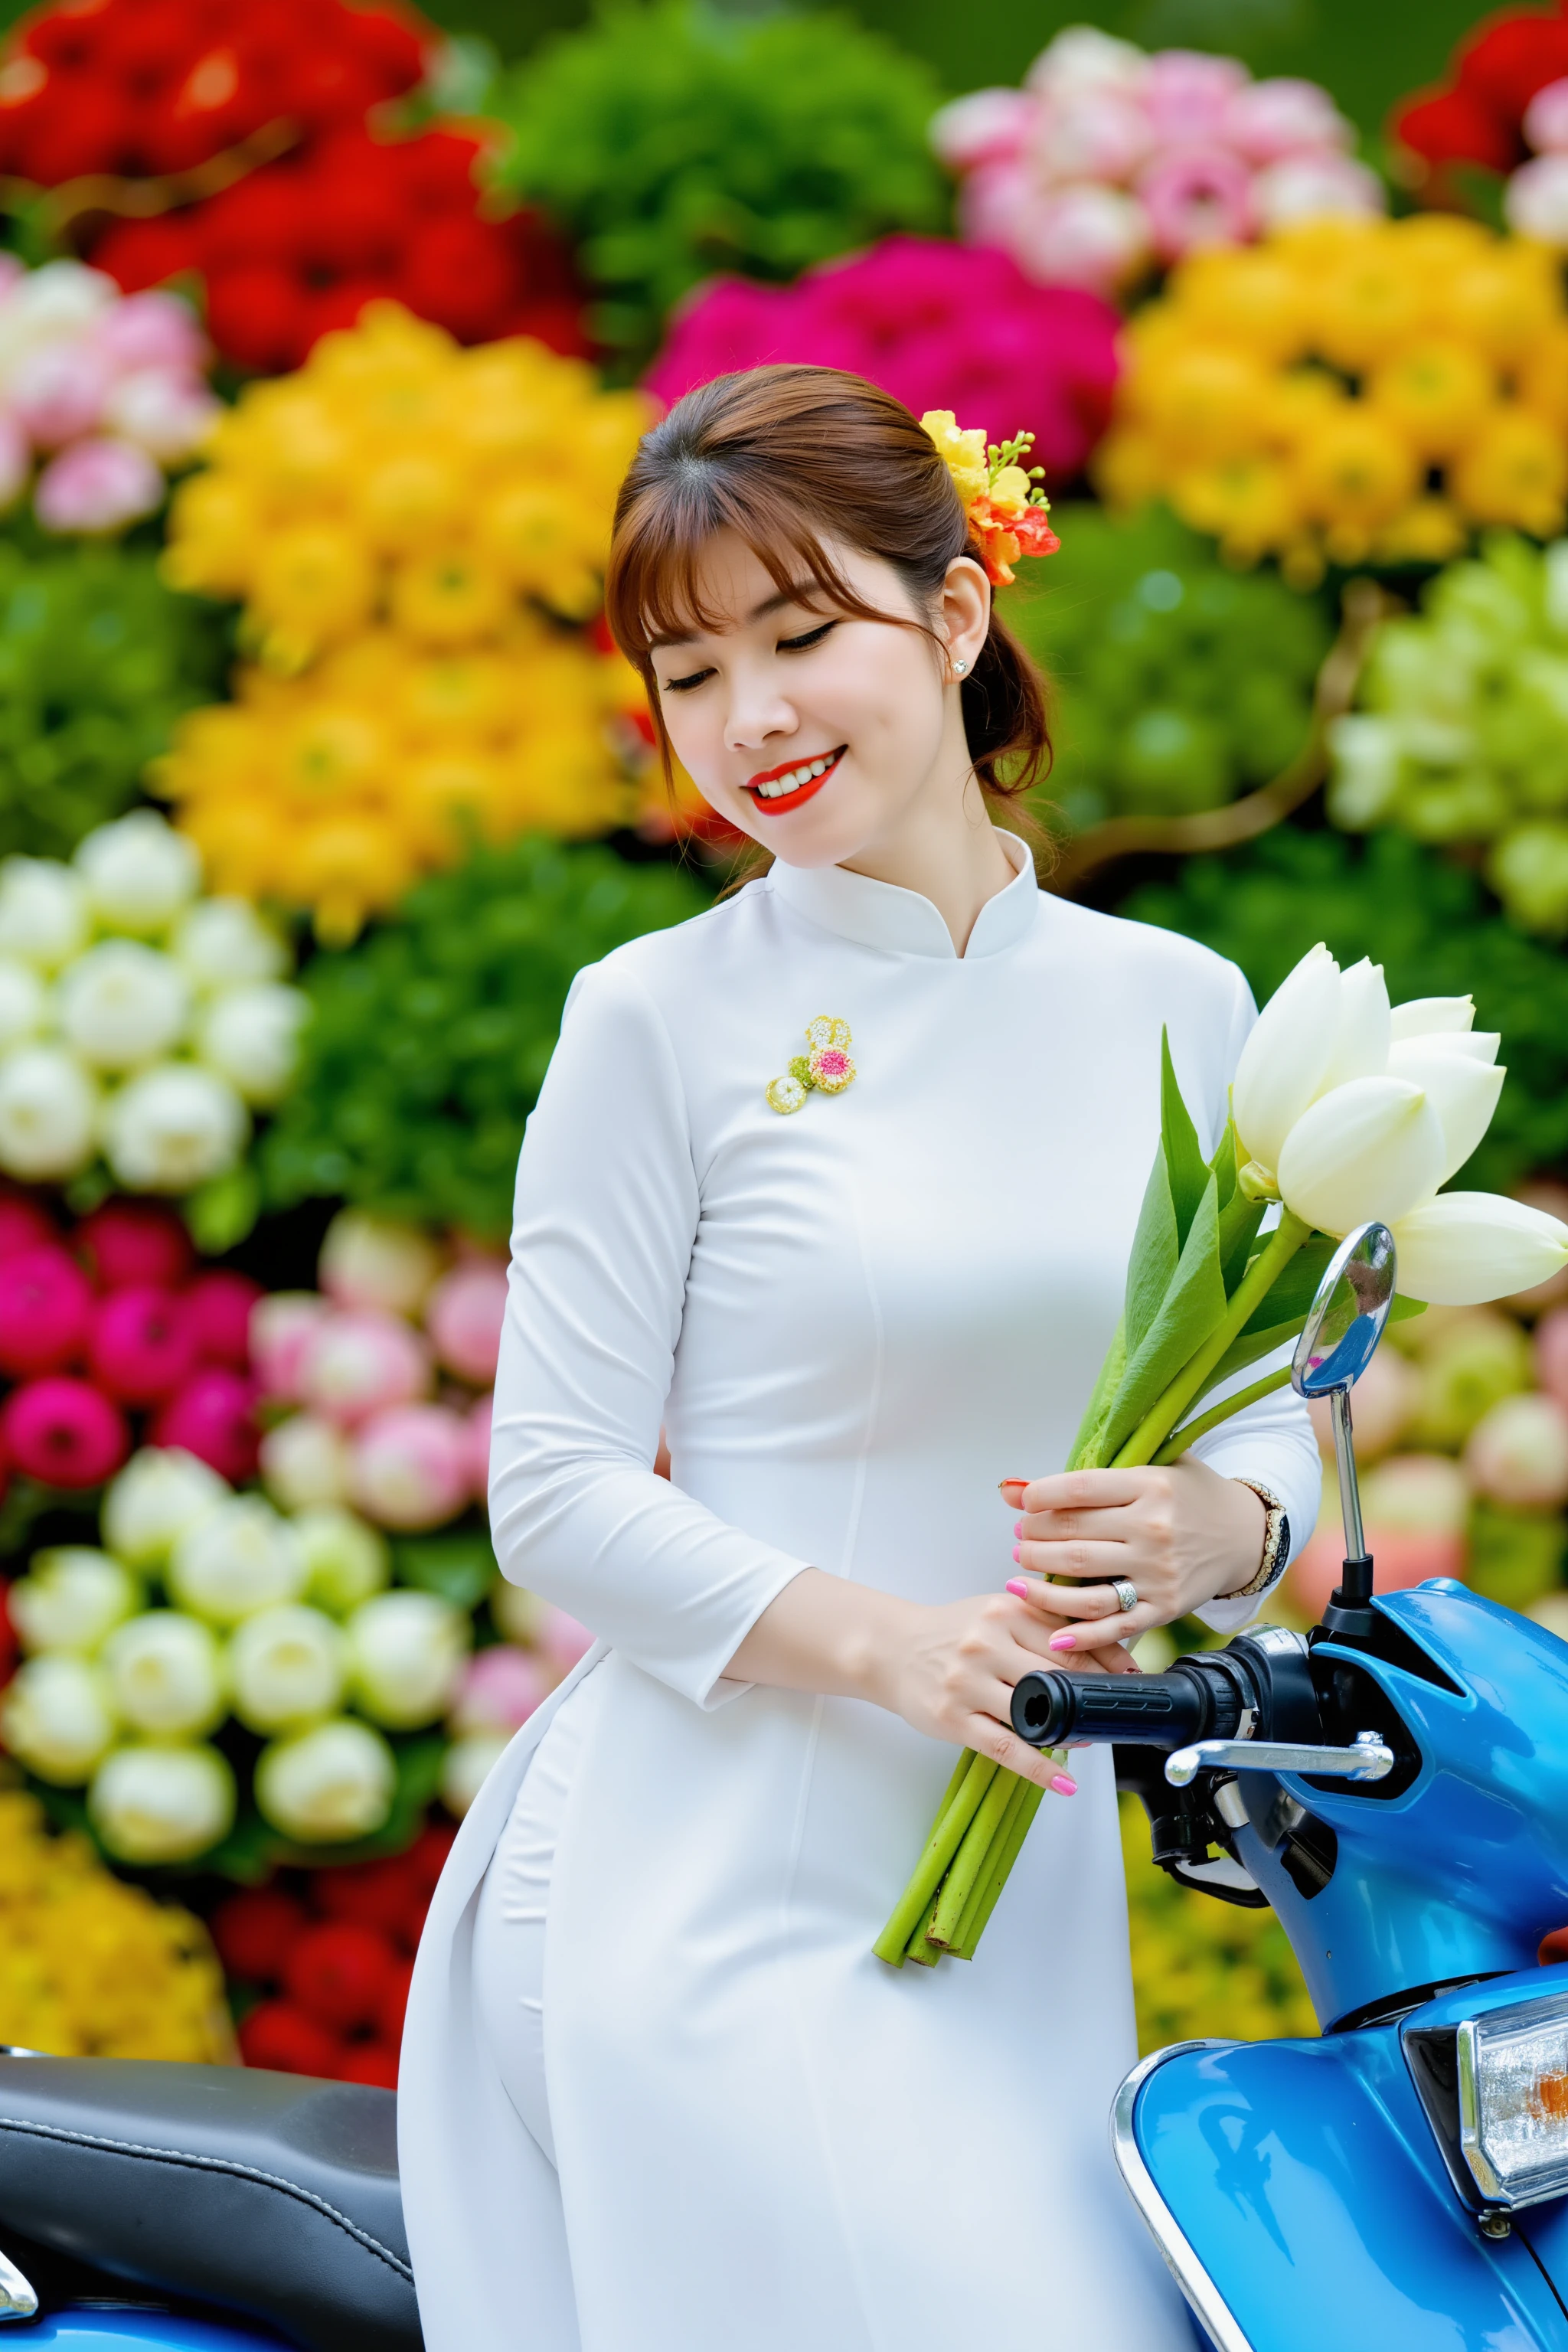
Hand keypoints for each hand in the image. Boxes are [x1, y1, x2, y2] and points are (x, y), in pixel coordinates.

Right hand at [868, 1585, 1138, 1791]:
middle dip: (1094, 1697)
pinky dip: (1040, 1769)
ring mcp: (968, 1682)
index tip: (1133, 1679)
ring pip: (1035, 1713)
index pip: (1070, 1641)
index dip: (1107, 1663)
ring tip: (1092, 1740)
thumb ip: (1041, 1621)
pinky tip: (1064, 1783)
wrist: (890, 1648)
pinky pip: (1006, 1747)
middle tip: (1119, 1712)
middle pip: (1059, 1676)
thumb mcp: (995, 1612)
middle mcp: (986, 1644)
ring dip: (1071, 1732)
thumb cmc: (950, 1632)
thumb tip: (1099, 1643)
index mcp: (1005, 1613)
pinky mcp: (953, 1718)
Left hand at [1003, 1462, 1266, 1655]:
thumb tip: (1013, 1489)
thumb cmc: (1191, 1496)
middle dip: (1033, 1538)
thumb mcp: (1153, 1467)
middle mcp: (1153, 1530)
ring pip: (1083, 1583)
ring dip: (1042, 1583)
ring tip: (1021, 1574)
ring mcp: (1158, 1573)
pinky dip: (1080, 1636)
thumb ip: (1089, 1472)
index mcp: (1150, 1485)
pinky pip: (1114, 1625)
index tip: (1021, 1503)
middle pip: (1072, 1536)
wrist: (1245, 1535)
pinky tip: (1054, 1635)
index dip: (1038, 1498)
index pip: (1077, 1489)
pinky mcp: (1165, 1608)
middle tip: (1020, 1537)